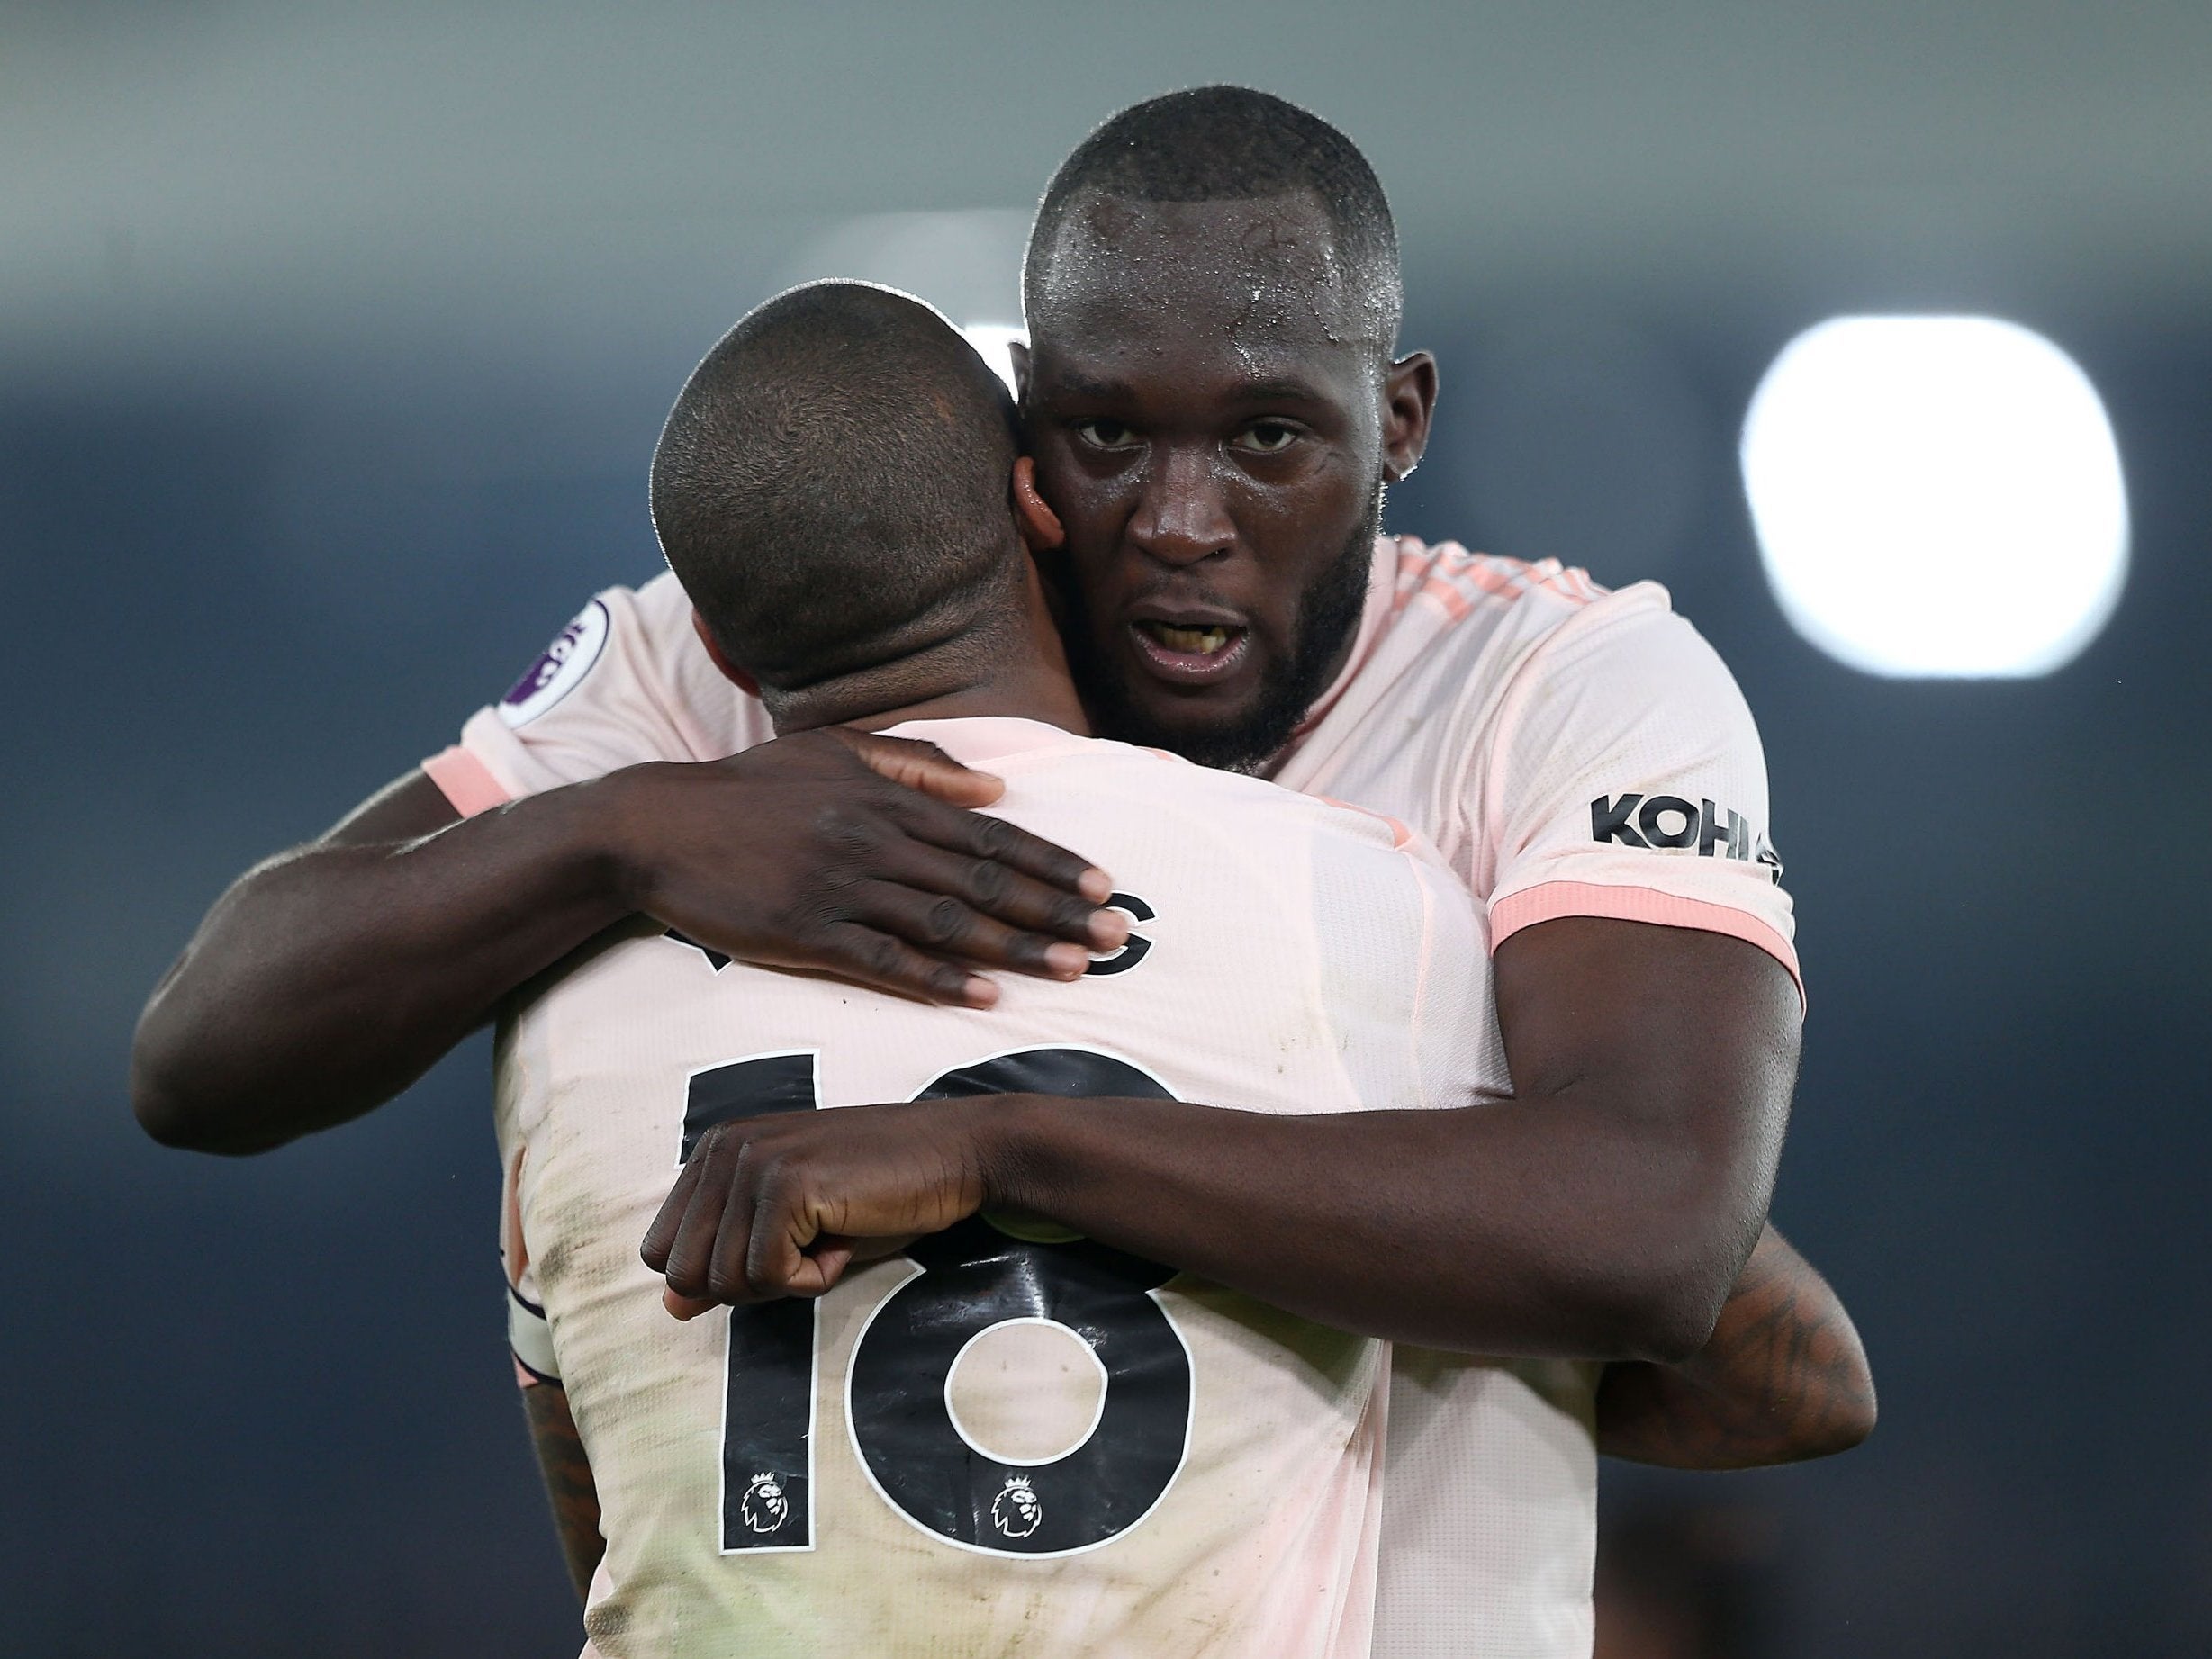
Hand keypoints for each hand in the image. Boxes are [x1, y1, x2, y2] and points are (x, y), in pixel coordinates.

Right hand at [601, 728, 1127, 1005]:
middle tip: (1117, 938)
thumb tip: (995, 786)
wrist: (656, 826)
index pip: (991, 835)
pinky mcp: (806, 933)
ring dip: (1016, 949)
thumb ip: (917, 764)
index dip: (1053, 864)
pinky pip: (886, 962)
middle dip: (1058, 911)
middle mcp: (875, 840)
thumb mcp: (834, 751)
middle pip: (985, 881)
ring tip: (1073, 971)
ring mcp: (841, 888)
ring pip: (947, 924)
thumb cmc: (750, 789)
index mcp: (888, 798)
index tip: (1105, 887)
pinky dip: (939, 980)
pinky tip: (985, 998)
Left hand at [641, 1099, 997, 1314]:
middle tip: (810, 1247)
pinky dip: (815, 1277)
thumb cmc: (878, 1192)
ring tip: (833, 1234)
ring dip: (789, 1279)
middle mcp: (724, 1147)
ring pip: (727, 1280)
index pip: (663, 1251)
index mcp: (715, 1150)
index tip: (783, 1246)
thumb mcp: (791, 1230)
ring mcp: (754, 1161)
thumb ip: (726, 1261)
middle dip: (750, 1283)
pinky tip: (846, 1236)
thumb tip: (671, 1308)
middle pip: (686, 1273)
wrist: (954, 1155)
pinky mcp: (788, 1183)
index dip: (723, 1273)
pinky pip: (772, 1275)